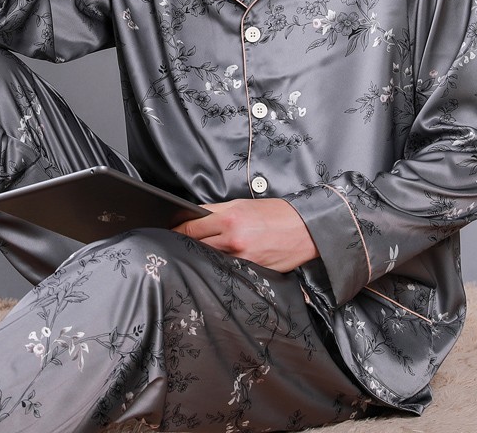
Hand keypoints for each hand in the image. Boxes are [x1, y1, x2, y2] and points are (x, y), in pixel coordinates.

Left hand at [172, 198, 318, 272]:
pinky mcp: (251, 271)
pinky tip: (218, 265)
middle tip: (178, 245)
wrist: (306, 229)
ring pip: (209, 259)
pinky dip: (220, 267)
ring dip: (202, 257)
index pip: (191, 227)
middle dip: (186, 245)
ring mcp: (242, 258)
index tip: (170, 232)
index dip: (177, 231)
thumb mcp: (242, 205)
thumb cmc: (275, 214)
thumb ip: (216, 212)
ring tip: (197, 255)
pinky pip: (227, 270)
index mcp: (229, 218)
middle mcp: (233, 239)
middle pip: (196, 245)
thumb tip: (194, 217)